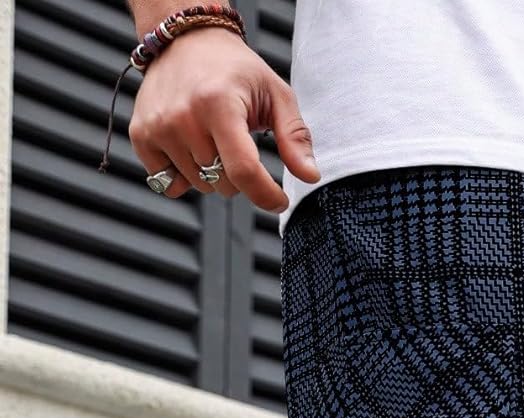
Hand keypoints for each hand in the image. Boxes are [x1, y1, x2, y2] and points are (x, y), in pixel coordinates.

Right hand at [128, 26, 318, 212]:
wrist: (187, 41)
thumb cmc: (235, 69)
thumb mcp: (275, 94)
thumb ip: (295, 137)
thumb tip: (309, 175)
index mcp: (219, 103)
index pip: (244, 170)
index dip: (266, 195)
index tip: (279, 199)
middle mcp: (183, 116)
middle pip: (222, 184)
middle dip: (238, 176)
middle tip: (237, 143)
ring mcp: (158, 127)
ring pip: (199, 187)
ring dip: (212, 174)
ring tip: (212, 139)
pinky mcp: (141, 135)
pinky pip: (169, 183)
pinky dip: (184, 176)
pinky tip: (190, 147)